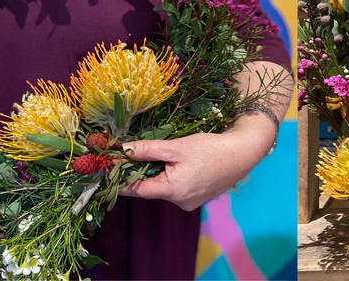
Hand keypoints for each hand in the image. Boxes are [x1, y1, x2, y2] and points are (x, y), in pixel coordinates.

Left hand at [119, 111, 276, 210]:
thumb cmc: (210, 148)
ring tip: (164, 156)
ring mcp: (190, 202)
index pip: (135, 189)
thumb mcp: (176, 147)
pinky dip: (172, 177)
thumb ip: (148, 150)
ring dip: (158, 174)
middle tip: (132, 155)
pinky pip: (176, 189)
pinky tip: (182, 163)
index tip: (105, 168)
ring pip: (163, 188)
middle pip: (149, 188)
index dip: (119, 178)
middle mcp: (179, 202)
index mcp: (172, 190)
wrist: (243, 153)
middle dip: (140, 172)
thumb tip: (122, 149)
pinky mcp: (198, 198)